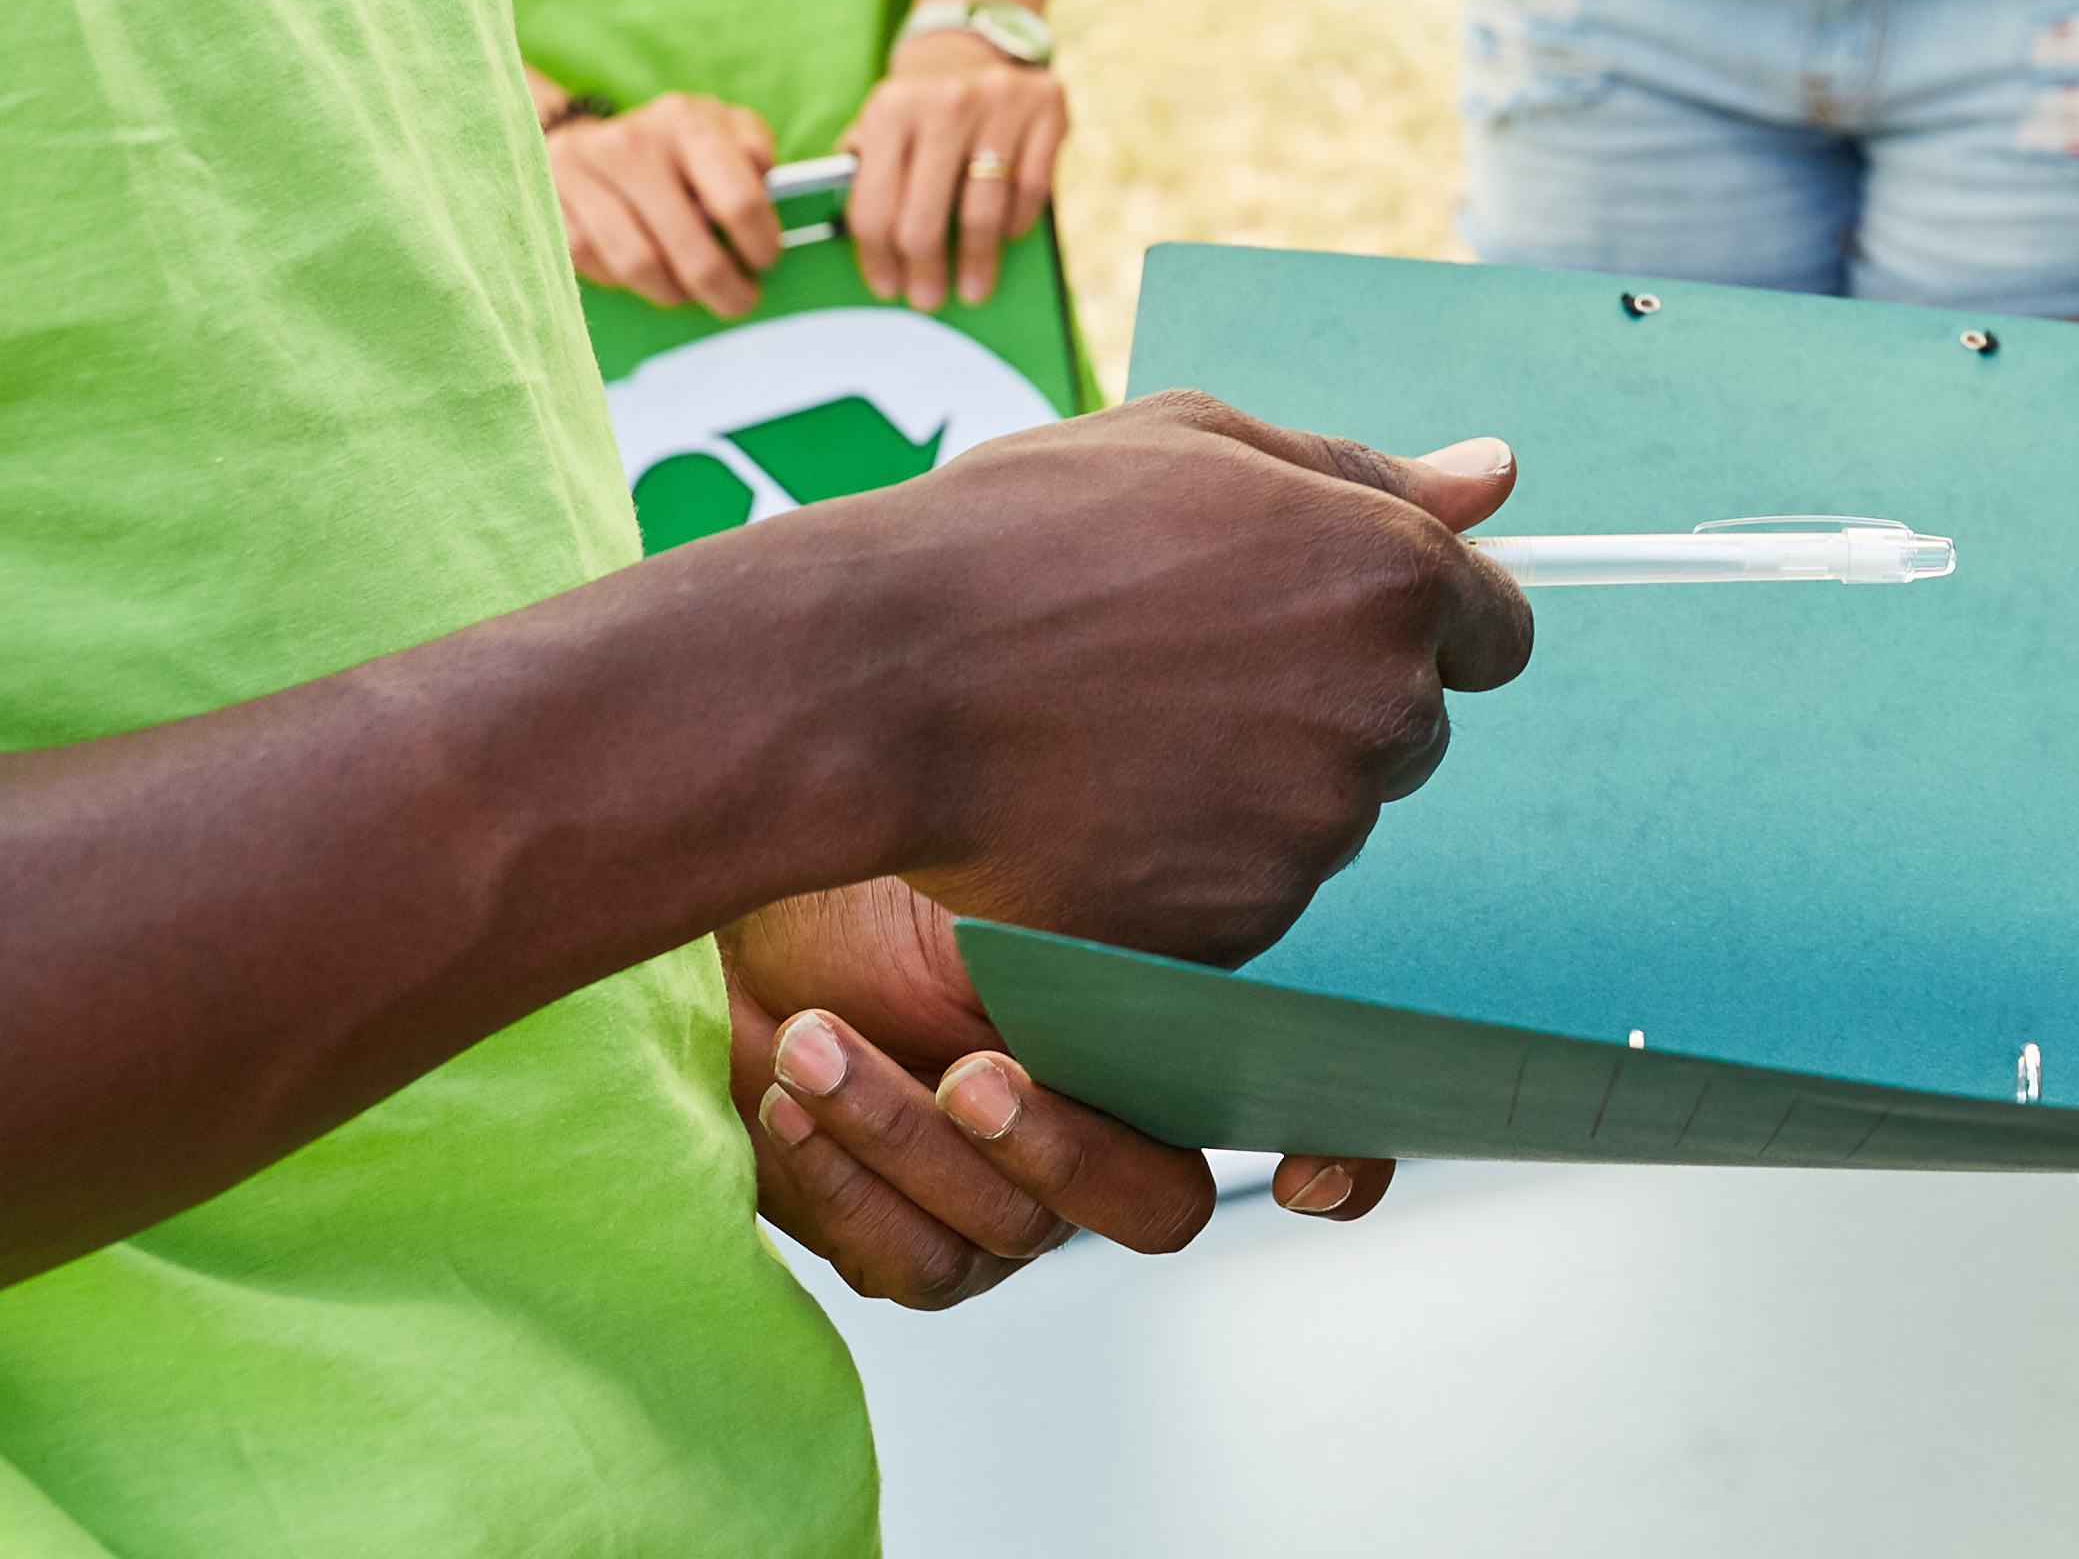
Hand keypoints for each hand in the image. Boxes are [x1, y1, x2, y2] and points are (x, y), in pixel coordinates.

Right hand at [549, 92, 783, 318]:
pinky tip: (642, 275)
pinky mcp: (548, 200)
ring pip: (638, 263)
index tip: (766, 263)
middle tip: (739, 301)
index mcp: (686, 121)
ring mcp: (583, 172)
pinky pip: (593, 263)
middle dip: (722, 286)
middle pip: (689, 245)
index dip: (759, 243)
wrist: (586, 138)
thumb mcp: (723, 128)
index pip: (737, 199)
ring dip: (672, 292)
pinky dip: (622, 281)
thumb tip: (770, 190)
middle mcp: (631, 142)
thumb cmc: (673, 145)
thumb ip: (754, 151)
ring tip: (690, 294)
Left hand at [716, 878, 1400, 1305]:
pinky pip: (914, 1264)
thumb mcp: (991, 813)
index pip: (1311, 1106)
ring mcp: (1018, 1192)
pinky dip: (848, 1182)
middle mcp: (1115, 1122)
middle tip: (973, 1071)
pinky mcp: (914, 1237)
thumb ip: (1109, 857)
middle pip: (1158, 1206)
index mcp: (1166, 1023)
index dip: (1342, 1152)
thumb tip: (1200, 826)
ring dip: (905, 1137)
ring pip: (1018, 1232)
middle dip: (1063, 1147)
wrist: (736, 894)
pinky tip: (792, 1092)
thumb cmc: (880, 845)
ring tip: (817, 1039)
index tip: (1299, 1170)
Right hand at [746, 398, 1537, 967]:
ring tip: (1117, 723)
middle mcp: (1381, 709)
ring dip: (1257, 781)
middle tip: (1180, 660)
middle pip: (1411, 725)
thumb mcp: (1198, 442)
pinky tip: (1099, 804)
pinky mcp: (1241, 927)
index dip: (1412, 621)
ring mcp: (1314, 830)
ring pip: (1328, 811)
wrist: (876, 683)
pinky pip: (1252, 892)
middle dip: (1328, 698)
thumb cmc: (1023, 536)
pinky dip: (1194, 862)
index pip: (1497, 628)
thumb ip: (1364, 472)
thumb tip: (1497, 474)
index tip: (1324, 620)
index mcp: (1392, 575)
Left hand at [841, 37, 1061, 312]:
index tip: (887, 287)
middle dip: (925, 270)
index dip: (877, 257)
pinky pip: (1031, 190)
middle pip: (926, 215)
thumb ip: (862, 176)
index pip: (875, 204)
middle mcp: (944, 101)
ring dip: (977, 261)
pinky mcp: (1047, 107)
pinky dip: (1016, 224)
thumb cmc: (914, 110)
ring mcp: (1000, 102)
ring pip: (984, 211)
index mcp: (889, 108)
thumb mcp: (877, 127)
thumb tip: (858, 248)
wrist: (967, 49)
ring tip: (972, 288)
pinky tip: (1004, 237)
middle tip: (927, 299)